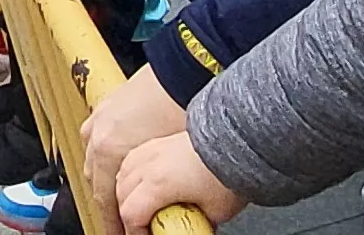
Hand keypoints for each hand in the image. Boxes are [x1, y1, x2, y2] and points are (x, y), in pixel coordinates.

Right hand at [82, 73, 191, 234]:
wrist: (183, 69)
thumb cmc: (180, 110)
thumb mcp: (170, 161)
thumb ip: (158, 189)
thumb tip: (167, 210)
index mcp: (109, 153)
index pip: (104, 202)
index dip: (112, 224)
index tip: (119, 234)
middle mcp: (97, 137)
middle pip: (95, 182)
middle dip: (107, 203)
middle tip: (122, 218)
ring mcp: (100, 118)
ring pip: (92, 158)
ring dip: (103, 176)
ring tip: (119, 189)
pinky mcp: (107, 104)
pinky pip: (97, 137)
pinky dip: (104, 151)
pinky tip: (117, 155)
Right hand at [115, 132, 244, 232]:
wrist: (241, 138)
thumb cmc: (231, 169)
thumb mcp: (215, 212)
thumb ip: (198, 224)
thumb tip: (196, 231)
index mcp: (159, 184)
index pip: (131, 214)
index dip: (135, 231)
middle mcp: (150, 164)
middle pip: (122, 193)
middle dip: (128, 212)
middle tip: (142, 224)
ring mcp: (154, 149)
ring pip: (124, 172)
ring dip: (126, 191)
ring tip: (138, 203)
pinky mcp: (162, 140)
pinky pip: (134, 157)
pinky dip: (132, 171)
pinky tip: (141, 178)